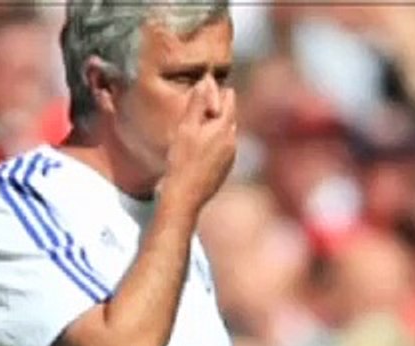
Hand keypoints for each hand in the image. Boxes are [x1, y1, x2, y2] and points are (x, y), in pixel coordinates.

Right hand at [162, 79, 237, 213]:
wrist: (184, 197)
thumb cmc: (182, 161)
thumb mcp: (186, 128)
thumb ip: (197, 103)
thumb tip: (206, 80)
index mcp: (225, 127)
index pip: (229, 98)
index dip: (216, 91)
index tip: (205, 86)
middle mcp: (233, 141)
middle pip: (229, 115)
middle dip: (217, 109)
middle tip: (200, 104)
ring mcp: (230, 157)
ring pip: (226, 133)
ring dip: (215, 127)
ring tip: (197, 127)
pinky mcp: (225, 169)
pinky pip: (223, 149)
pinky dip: (214, 143)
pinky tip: (198, 149)